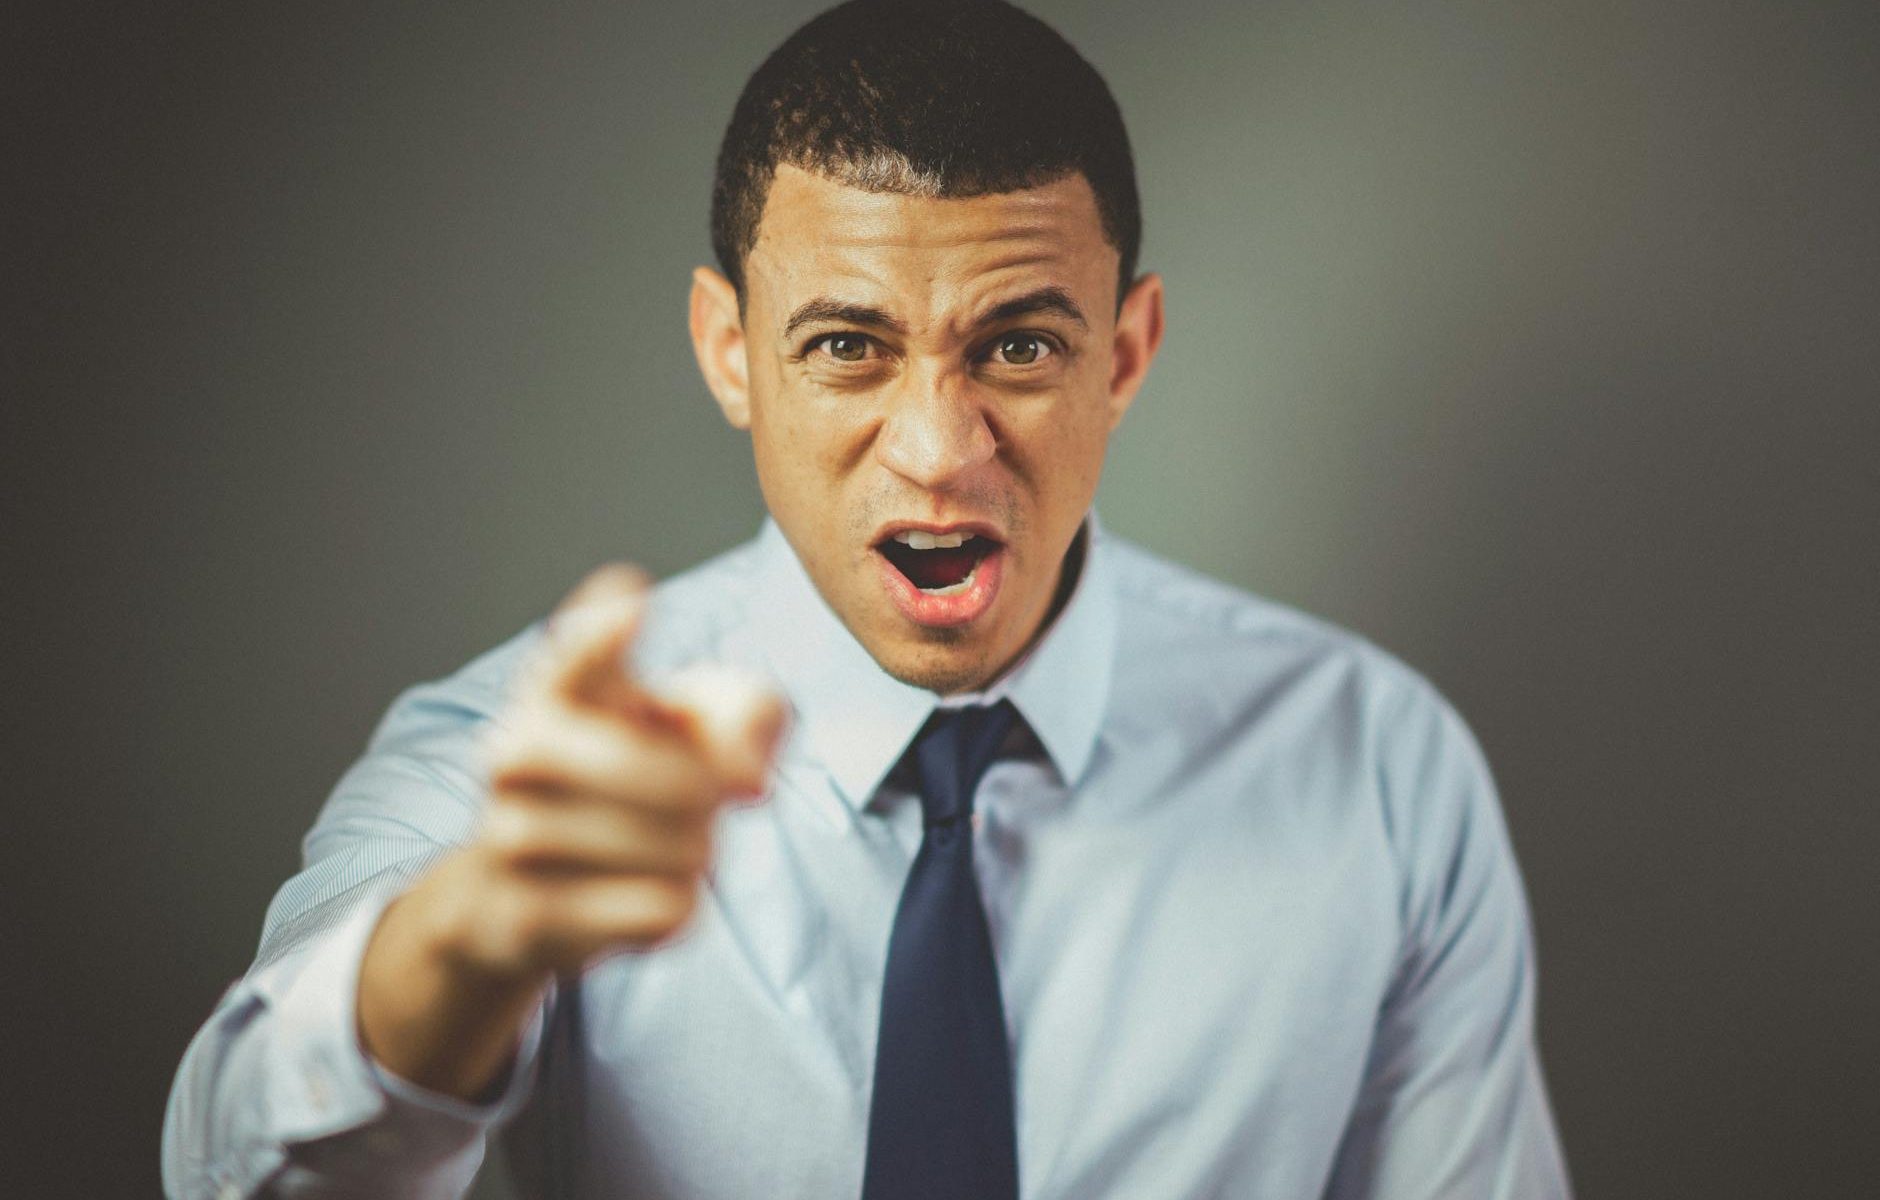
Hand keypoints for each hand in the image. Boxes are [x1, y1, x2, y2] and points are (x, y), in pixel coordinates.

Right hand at [356, 564, 785, 1097]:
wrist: (518, 895)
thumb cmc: (630, 781)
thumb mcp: (696, 725)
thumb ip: (748, 711)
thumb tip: (750, 779)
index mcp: (557, 688)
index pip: (574, 653)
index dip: (603, 632)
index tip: (635, 607)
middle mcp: (516, 751)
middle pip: (670, 776)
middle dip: (713, 795)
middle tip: (717, 801)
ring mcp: (510, 835)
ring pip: (675, 851)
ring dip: (697, 855)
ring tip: (673, 850)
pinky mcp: (522, 916)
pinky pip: (659, 911)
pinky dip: (677, 909)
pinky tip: (647, 898)